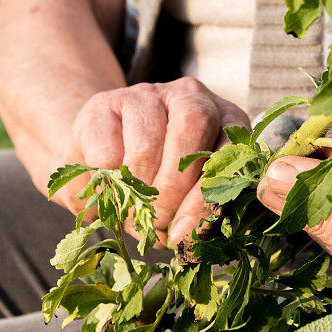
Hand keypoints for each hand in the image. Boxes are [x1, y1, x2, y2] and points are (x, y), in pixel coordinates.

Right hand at [51, 77, 249, 246]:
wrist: (100, 152)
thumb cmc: (156, 178)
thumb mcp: (186, 193)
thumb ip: (196, 210)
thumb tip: (186, 237)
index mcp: (224, 118)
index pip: (230, 146)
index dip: (208, 194)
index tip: (186, 232)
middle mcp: (189, 96)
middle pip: (194, 126)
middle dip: (175, 186)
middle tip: (158, 221)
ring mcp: (146, 94)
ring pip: (149, 143)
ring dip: (140, 190)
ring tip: (133, 213)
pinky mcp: (105, 103)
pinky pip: (109, 150)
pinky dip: (109, 183)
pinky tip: (110, 191)